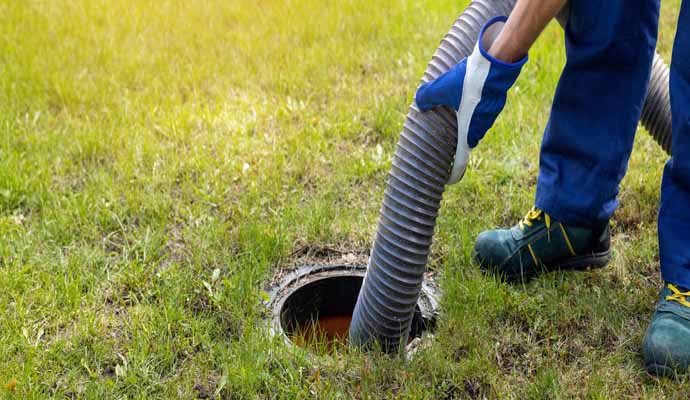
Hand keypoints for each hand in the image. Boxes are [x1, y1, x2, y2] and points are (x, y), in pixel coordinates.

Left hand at [415, 16, 526, 183]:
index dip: (455, 172)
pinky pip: (482, 113)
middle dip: (457, 143)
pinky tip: (467, 96)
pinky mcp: (495, 104)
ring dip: (466, 123)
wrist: (497, 63)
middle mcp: (480, 127)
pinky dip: (474, 110)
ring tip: (455, 114)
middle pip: (467, 140)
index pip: (461, 159)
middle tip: (446, 141)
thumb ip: (427, 96)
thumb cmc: (469, 80)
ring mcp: (490, 116)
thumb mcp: (441, 87)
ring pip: (475, 126)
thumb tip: (419, 102)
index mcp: (466, 130)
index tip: (449, 181)